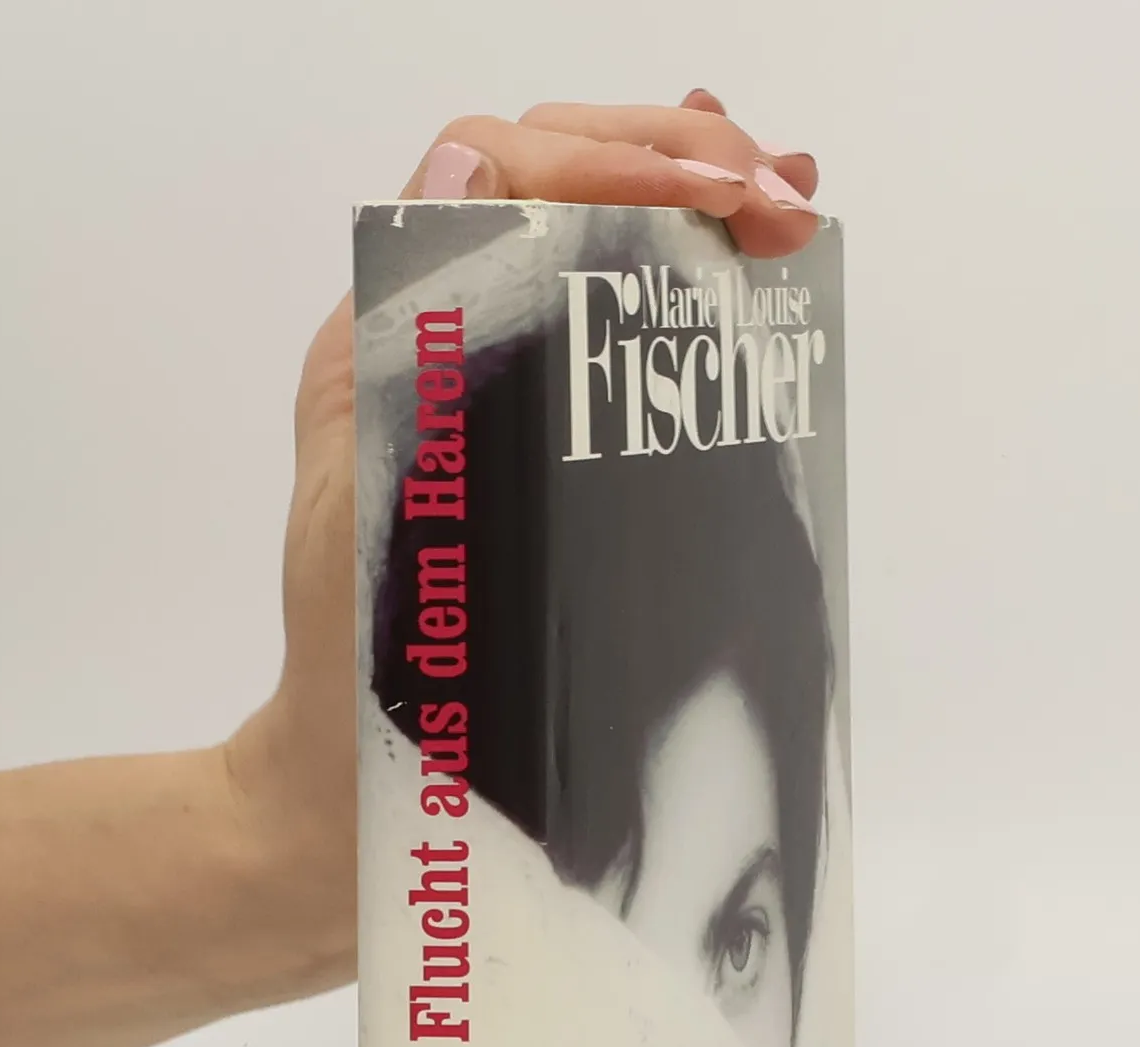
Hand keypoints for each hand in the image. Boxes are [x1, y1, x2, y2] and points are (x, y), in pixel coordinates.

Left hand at [223, 93, 822, 981]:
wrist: (358, 793)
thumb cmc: (355, 672)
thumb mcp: (362, 499)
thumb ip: (404, 346)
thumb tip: (464, 164)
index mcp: (393, 341)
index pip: (503, 175)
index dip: (618, 160)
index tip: (722, 198)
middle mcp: (445, 350)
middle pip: (560, 188)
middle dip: (677, 166)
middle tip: (780, 194)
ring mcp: (500, 406)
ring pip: (595, 257)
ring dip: (692, 210)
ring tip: (784, 202)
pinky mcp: (547, 469)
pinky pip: (615, 356)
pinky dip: (684, 299)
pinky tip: (751, 277)